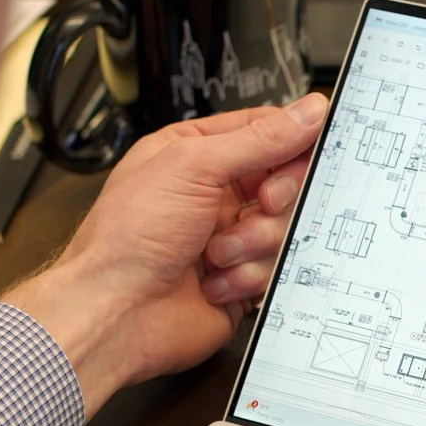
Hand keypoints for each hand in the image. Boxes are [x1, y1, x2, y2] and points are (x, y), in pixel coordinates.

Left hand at [2, 94, 326, 414]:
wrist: (116, 313)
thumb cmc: (127, 238)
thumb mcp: (194, 166)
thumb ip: (258, 138)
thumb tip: (307, 112)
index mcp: (196, 153)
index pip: (266, 131)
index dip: (293, 142)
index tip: (309, 152)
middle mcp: (214, 194)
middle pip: (285, 181)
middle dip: (275, 197)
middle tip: (261, 202)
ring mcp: (229, 237)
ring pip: (283, 228)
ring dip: (253, 242)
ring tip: (216, 252)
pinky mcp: (240, 278)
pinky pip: (274, 269)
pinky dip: (246, 276)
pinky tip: (212, 279)